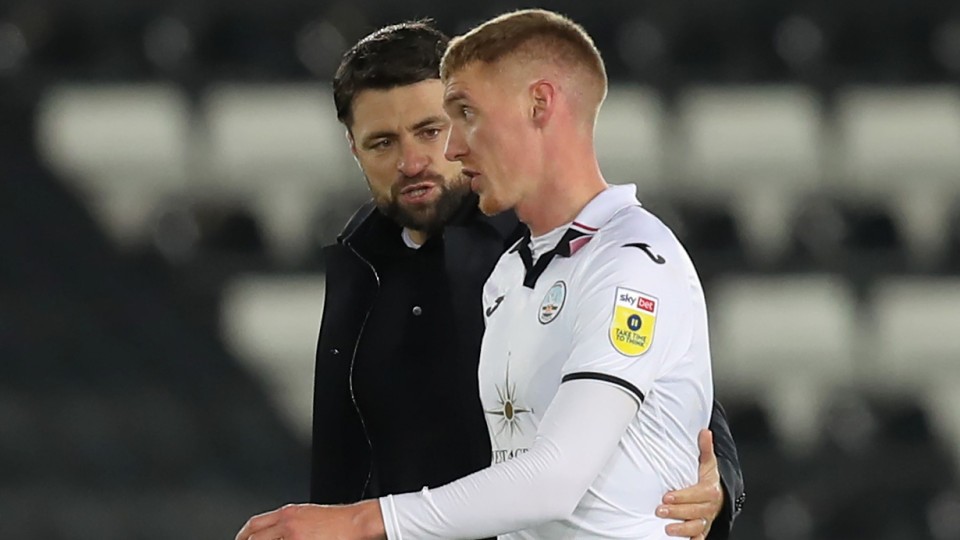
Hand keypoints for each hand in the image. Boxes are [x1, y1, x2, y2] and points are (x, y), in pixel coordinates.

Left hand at [235, 500, 384, 539]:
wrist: (358, 523)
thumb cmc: (339, 521)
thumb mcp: (309, 515)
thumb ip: (289, 523)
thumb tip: (276, 533)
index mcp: (288, 514)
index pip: (253, 525)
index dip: (242, 536)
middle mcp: (288, 525)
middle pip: (253, 539)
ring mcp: (294, 538)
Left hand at [657, 429, 723, 539]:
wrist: (720, 495)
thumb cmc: (709, 478)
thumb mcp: (708, 463)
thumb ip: (705, 448)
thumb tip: (705, 431)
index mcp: (710, 490)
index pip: (698, 495)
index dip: (683, 496)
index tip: (667, 496)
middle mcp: (709, 507)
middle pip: (695, 512)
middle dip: (677, 512)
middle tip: (659, 510)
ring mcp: (706, 519)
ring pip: (696, 527)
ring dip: (682, 529)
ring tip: (667, 529)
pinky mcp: (702, 529)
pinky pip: (698, 537)